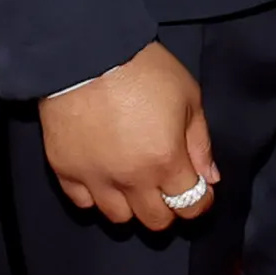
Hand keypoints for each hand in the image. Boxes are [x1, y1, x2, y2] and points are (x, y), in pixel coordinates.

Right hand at [38, 42, 217, 230]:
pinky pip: (83, 202)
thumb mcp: (188, 97)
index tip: (198, 188)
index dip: (200, 201)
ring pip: (118, 218)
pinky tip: (103, 176)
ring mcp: (95, 178)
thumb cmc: (143, 70)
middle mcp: (131, 179)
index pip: (191, 206)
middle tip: (166, 186)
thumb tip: (210, 178)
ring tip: (133, 182)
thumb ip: (200, 143)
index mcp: (165, 161)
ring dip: (131, 205)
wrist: (86, 53)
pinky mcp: (65, 170)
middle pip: (155, 221)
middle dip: (168, 208)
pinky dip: (95, 195)